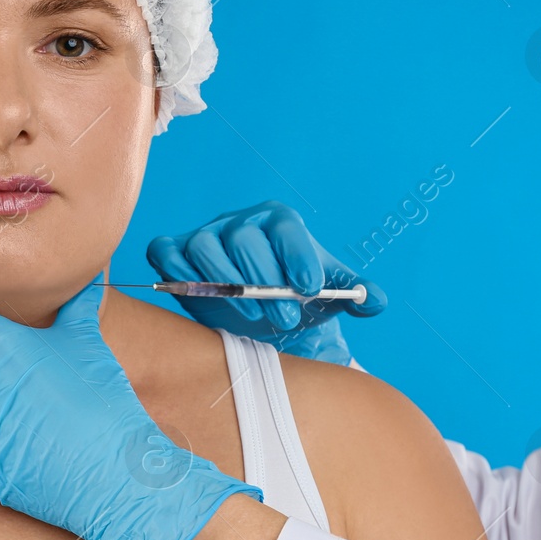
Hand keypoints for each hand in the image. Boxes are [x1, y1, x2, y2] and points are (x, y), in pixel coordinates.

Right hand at [146, 200, 386, 364]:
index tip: (310, 290)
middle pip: (243, 238)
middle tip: (285, 317)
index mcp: (278, 221)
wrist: (260, 316)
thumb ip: (357, 295)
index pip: (284, 229)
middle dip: (265, 280)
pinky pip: (165, 253)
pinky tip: (201, 297)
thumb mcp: (330, 296)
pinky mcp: (173, 252)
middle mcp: (238, 223)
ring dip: (227, 283)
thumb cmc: (294, 298)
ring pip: (204, 246)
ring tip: (253, 316)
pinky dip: (177, 272)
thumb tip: (375, 300)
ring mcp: (203, 236)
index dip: (296, 257)